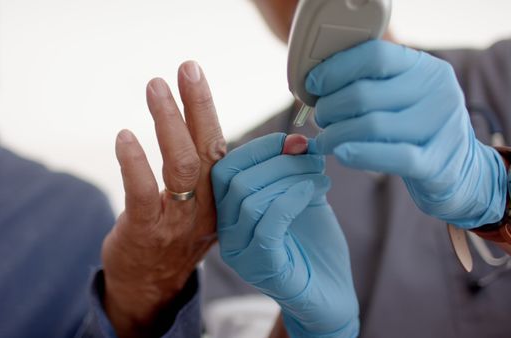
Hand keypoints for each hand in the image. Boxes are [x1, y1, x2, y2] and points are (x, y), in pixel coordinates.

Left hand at [102, 61, 225, 336]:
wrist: (151, 288)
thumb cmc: (174, 237)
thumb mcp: (201, 206)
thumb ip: (206, 171)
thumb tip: (203, 124)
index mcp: (221, 197)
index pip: (223, 147)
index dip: (209, 108)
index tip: (197, 74)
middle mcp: (206, 206)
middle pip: (208, 147)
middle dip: (199, 103)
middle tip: (187, 67)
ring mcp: (178, 220)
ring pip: (181, 165)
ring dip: (169, 122)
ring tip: (155, 87)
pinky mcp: (148, 231)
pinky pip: (144, 193)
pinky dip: (135, 163)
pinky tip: (125, 137)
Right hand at [212, 133, 358, 337]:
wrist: (331, 294)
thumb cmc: (314, 245)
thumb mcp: (302, 196)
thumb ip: (295, 170)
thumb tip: (297, 139)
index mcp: (230, 212)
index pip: (224, 169)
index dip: (257, 148)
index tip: (293, 140)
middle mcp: (227, 233)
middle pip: (234, 180)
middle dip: (276, 160)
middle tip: (312, 158)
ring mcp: (240, 252)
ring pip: (249, 199)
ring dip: (289, 177)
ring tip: (320, 177)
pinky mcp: (261, 267)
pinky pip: (267, 224)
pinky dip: (290, 199)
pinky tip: (311, 192)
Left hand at [307, 40, 506, 228]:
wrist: (461, 169)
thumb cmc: (413, 128)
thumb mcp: (400, 96)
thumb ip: (368, 84)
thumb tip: (314, 85)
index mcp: (423, 67)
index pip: (374, 55)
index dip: (335, 70)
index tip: (313, 85)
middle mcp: (437, 91)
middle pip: (364, 94)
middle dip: (329, 108)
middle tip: (320, 119)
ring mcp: (440, 127)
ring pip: (372, 126)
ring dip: (336, 134)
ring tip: (325, 140)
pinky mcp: (437, 163)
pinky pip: (392, 157)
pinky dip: (360, 155)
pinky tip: (342, 154)